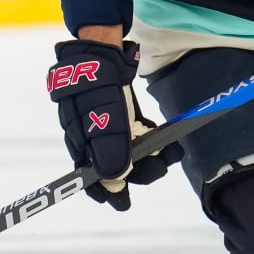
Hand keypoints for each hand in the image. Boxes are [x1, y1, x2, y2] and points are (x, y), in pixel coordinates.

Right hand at [46, 39, 182, 210]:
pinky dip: (151, 141)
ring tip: (172, 152)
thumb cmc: (96, 82)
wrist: (100, 49)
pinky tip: (165, 141)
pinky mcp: (121, 114)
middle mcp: (92, 138)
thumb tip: (115, 178)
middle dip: (140, 171)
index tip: (123, 204)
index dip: (107, 192)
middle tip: (161, 166)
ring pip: (130, 152)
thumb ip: (109, 144)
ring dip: (151, 156)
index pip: (90, 177)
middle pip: (114, 166)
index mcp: (81, 142)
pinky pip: (138, 135)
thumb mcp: (103, 114)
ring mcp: (106, 125)